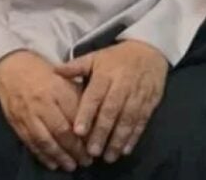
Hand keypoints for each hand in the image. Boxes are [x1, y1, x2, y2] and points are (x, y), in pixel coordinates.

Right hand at [0, 50, 92, 171]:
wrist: (12, 67)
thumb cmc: (45, 73)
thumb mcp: (67, 79)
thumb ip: (79, 97)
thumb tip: (95, 119)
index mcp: (59, 89)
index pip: (76, 115)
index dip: (86, 133)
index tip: (96, 144)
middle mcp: (44, 103)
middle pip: (62, 130)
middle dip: (76, 149)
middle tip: (87, 160)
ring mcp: (28, 114)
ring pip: (46, 140)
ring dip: (60, 156)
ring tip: (72, 165)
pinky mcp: (16, 122)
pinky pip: (30, 142)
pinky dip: (42, 155)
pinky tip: (52, 164)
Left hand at [55, 39, 168, 162]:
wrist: (150, 50)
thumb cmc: (117, 58)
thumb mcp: (96, 57)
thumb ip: (76, 67)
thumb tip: (55, 70)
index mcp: (106, 74)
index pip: (95, 96)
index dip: (87, 114)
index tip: (78, 131)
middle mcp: (123, 84)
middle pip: (112, 110)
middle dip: (102, 132)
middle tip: (92, 151)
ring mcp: (138, 93)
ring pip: (128, 118)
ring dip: (119, 138)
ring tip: (109, 156)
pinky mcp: (151, 100)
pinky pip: (143, 119)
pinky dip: (135, 135)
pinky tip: (126, 149)